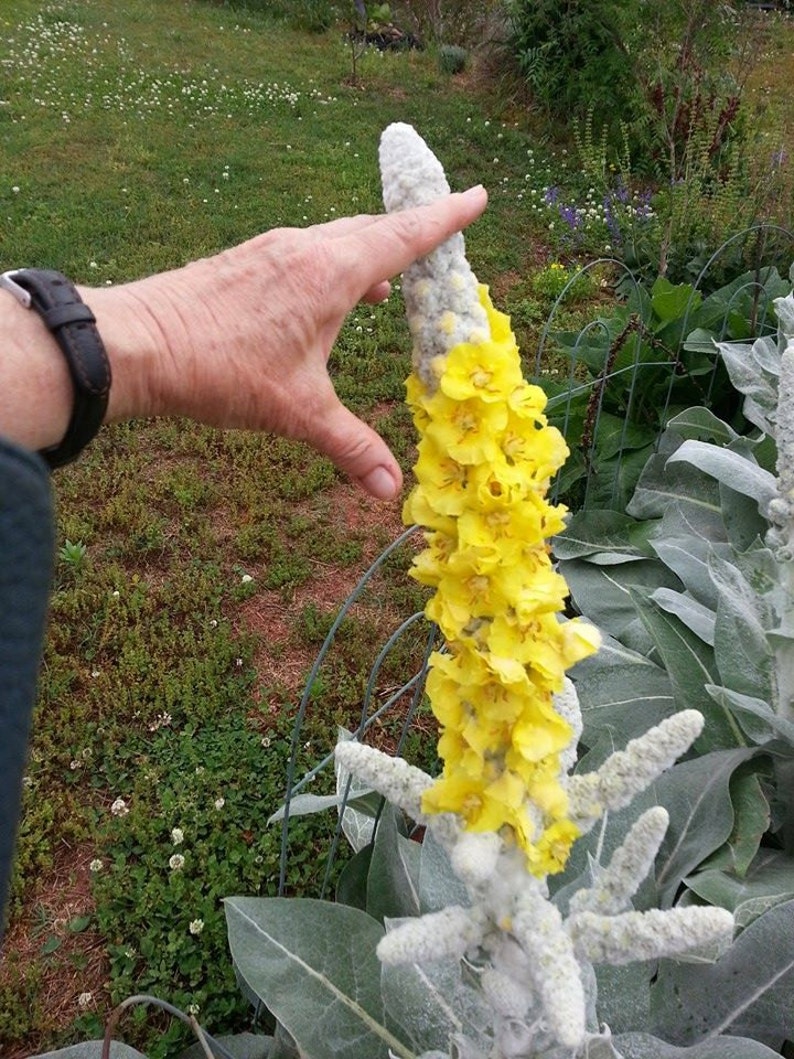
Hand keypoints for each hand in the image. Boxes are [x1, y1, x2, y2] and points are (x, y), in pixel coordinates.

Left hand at [88, 186, 487, 497]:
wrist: (138, 344)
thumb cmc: (221, 370)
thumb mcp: (297, 412)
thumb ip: (350, 447)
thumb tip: (390, 492)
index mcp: (331, 274)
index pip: (403, 237)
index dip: (446, 218)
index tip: (478, 196)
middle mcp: (305, 248)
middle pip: (373, 229)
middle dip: (413, 233)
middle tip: (443, 238)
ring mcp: (271, 249)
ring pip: (337, 236)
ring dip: (370, 250)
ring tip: (390, 282)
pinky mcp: (246, 259)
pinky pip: (307, 247)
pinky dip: (334, 260)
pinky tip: (326, 291)